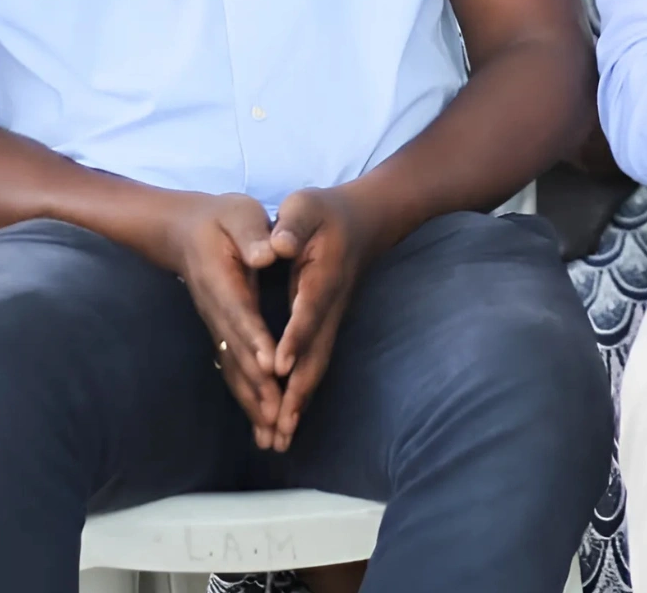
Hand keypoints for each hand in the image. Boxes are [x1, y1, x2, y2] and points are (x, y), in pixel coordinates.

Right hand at [160, 192, 284, 446]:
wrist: (182, 230)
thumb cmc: (219, 218)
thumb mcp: (238, 214)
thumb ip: (252, 234)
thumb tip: (267, 252)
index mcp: (223, 282)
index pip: (241, 315)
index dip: (255, 340)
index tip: (271, 364)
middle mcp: (217, 312)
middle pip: (238, 355)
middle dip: (258, 387)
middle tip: (277, 418)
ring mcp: (216, 326)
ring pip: (234, 371)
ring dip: (253, 403)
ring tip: (272, 435)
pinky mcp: (221, 334)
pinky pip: (234, 370)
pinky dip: (248, 397)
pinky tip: (261, 423)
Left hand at [265, 186, 384, 452]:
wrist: (368, 221)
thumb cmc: (329, 212)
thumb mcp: (307, 206)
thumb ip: (293, 225)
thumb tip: (278, 244)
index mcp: (322, 277)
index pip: (308, 312)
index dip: (294, 338)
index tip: (279, 366)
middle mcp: (329, 307)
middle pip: (316, 355)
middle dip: (297, 393)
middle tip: (279, 429)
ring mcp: (330, 320)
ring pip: (316, 366)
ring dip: (299, 403)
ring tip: (280, 439)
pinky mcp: (326, 327)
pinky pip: (313, 365)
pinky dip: (300, 395)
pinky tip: (286, 419)